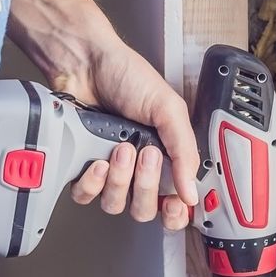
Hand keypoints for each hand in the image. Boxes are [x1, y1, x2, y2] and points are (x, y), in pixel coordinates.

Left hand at [59, 34, 199, 232]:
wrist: (85, 63)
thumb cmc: (128, 76)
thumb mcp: (168, 109)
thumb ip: (184, 151)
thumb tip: (192, 191)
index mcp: (166, 156)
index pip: (175, 203)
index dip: (175, 213)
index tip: (174, 205)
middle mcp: (138, 169)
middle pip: (145, 210)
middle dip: (145, 186)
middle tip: (145, 154)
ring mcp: (110, 171)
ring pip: (115, 205)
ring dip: (119, 180)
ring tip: (119, 147)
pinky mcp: (83, 169)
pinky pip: (86, 196)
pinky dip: (92, 182)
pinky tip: (97, 160)